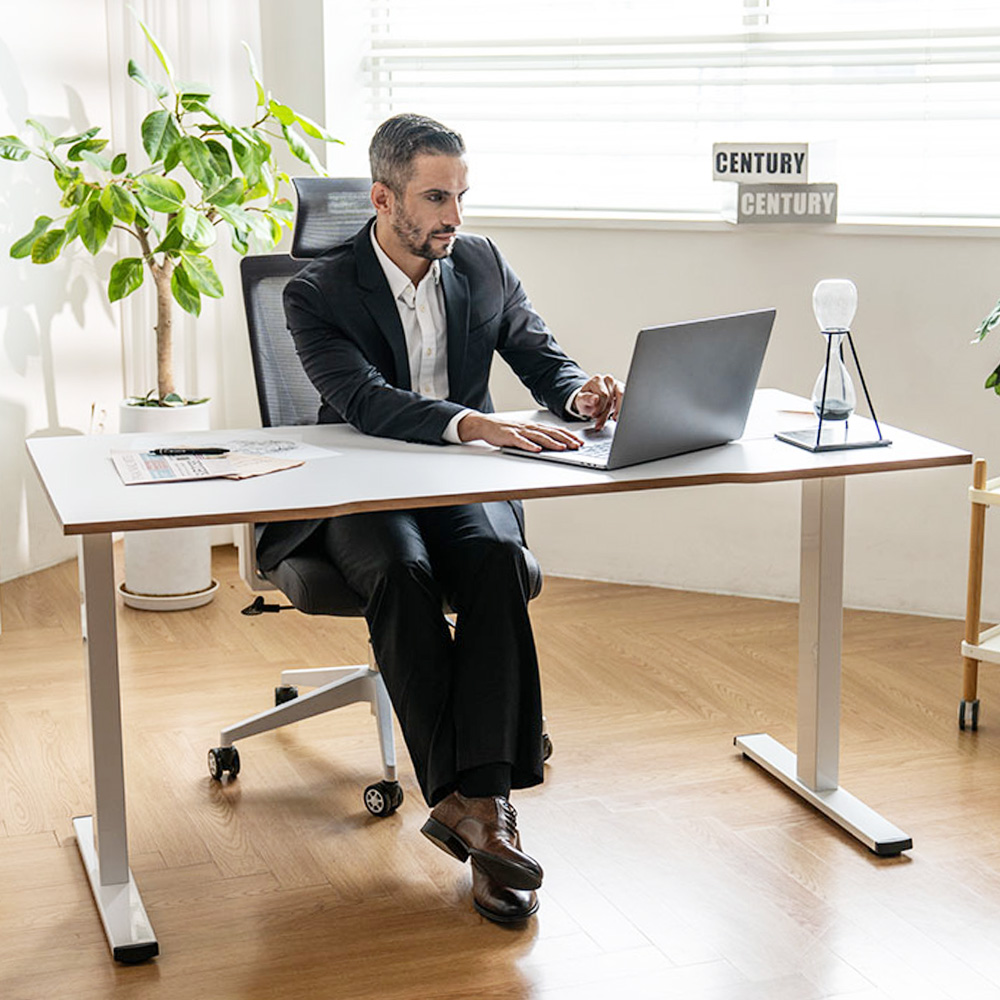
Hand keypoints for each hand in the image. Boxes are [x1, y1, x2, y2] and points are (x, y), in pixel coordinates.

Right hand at [457, 412, 582, 451]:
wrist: (487, 425)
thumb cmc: (507, 431)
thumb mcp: (526, 434)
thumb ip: (539, 438)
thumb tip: (555, 444)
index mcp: (535, 427)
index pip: (556, 431)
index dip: (569, 436)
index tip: (579, 441)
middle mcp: (530, 428)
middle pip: (551, 433)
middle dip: (565, 439)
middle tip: (576, 445)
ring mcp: (520, 432)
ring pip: (539, 437)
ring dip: (551, 443)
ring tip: (562, 448)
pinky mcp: (510, 436)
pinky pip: (521, 442)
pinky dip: (529, 446)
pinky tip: (537, 450)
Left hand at [575, 373, 623, 430]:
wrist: (590, 402)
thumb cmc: (585, 400)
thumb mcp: (581, 401)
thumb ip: (587, 399)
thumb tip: (595, 398)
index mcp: (597, 379)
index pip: (603, 395)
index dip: (599, 407)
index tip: (593, 415)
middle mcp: (608, 380)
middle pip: (610, 400)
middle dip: (604, 411)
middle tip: (597, 416)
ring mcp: (617, 385)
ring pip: (621, 400)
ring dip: (614, 412)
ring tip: (608, 418)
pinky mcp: (623, 391)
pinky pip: (626, 401)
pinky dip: (621, 411)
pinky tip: (616, 416)